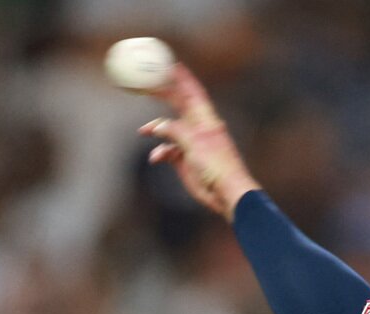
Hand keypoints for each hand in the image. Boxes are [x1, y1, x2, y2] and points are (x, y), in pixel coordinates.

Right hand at [140, 64, 260, 220]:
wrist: (225, 193)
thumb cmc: (217, 166)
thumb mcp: (195, 143)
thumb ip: (175, 131)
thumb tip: (158, 126)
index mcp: (205, 119)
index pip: (192, 92)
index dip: (181, 78)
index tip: (169, 64)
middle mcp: (198, 128)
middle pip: (177, 106)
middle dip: (162, 95)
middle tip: (145, 86)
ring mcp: (190, 144)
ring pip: (168, 130)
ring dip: (155, 130)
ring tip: (143, 131)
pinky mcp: (184, 160)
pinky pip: (167, 151)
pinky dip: (160, 152)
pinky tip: (156, 158)